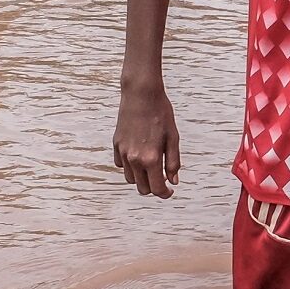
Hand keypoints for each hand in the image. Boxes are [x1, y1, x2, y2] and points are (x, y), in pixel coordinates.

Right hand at [112, 82, 179, 197]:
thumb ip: (173, 162)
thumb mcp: (173, 138)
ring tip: (151, 167)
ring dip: (141, 178)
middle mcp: (134, 159)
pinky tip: (139, 156)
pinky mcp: (116, 145)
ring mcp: (123, 152)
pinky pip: (121, 165)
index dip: (165, 194)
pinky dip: (130, 166)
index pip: (156, 188)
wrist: (141, 94)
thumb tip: (173, 181)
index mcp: (151, 158)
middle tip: (162, 179)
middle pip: (142, 188)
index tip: (170, 191)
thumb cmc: (161, 113)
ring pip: (130, 178)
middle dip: (153, 188)